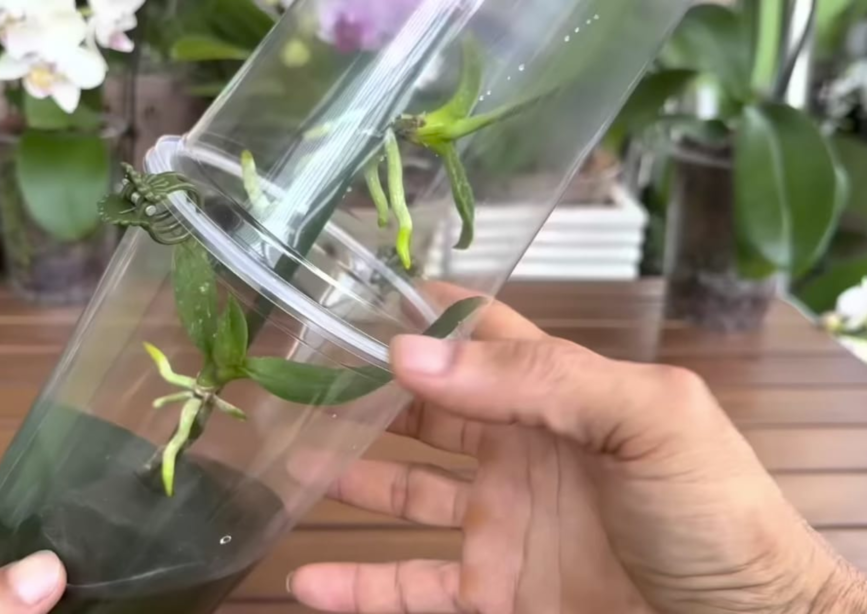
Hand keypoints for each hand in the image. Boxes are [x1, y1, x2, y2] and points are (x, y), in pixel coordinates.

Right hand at [288, 287, 866, 613]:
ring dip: (348, 479)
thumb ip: (539, 378)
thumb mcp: (647, 419)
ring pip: (404, 494)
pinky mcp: (492, 596)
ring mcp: (502, 527)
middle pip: (426, 409)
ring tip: (286, 464)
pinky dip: (358, 587)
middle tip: (296, 380)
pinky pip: (410, 590)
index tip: (348, 295)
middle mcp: (519, 453)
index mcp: (557, 396)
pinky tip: (309, 581)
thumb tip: (415, 352)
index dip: (421, 313)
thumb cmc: (719, 514)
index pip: (478, 335)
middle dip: (365, 393)